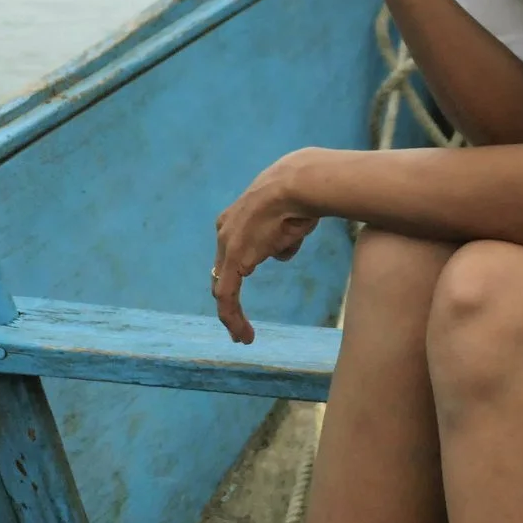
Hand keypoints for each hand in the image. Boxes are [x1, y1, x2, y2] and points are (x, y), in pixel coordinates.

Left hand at [211, 152, 324, 343]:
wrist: (297, 185)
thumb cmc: (300, 200)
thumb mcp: (288, 224)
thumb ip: (280, 241)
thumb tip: (279, 253)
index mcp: (235, 221)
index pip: (229, 256)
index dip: (234, 278)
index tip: (241, 297)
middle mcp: (225, 232)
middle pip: (222, 274)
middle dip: (228, 303)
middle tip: (237, 327)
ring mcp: (227, 246)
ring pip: (222, 288)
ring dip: (232, 316)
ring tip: (242, 337)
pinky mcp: (234, 260)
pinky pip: (227, 294)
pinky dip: (233, 316)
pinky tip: (243, 333)